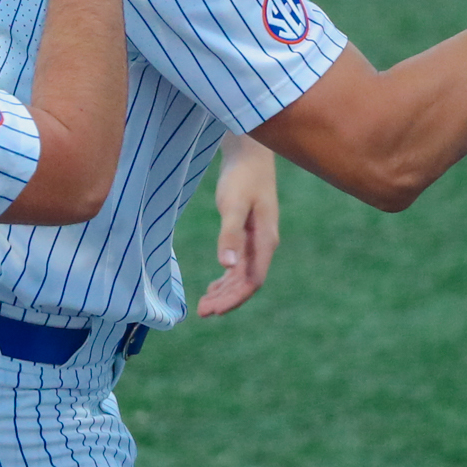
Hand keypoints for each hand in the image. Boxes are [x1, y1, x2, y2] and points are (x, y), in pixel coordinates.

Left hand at [199, 133, 279, 316]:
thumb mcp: (233, 205)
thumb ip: (230, 234)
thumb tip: (226, 266)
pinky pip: (239, 264)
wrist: (249, 153)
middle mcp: (264, 244)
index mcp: (265, 241)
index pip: (252, 281)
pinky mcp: (248, 233)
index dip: (234, 298)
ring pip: (242, 275)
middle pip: (247, 282)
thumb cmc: (242, 177)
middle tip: (202, 312)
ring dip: (224, 291)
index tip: (213, 311)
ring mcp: (257, 240)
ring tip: (204, 305)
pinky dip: (226, 277)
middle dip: (226, 299)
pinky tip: (214, 284)